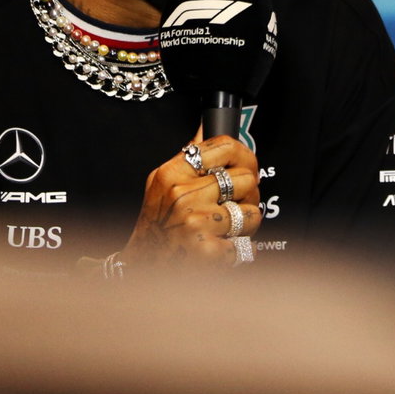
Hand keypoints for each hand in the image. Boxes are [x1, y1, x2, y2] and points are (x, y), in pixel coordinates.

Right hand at [121, 129, 261, 268]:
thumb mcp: (162, 184)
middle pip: (246, 178)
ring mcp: (194, 223)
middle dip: (248, 195)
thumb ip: (189, 156)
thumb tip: (206, 125)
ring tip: (226, 230)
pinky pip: (247, 245)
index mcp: (173, 174)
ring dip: (246, 225)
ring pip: (252, 212)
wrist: (142, 269)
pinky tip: (223, 250)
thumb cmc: (156, 226)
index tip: (246, 167)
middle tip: (234, 206)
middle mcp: (183, 196)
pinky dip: (241, 251)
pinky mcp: (206, 251)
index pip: (224, 145)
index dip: (245, 156)